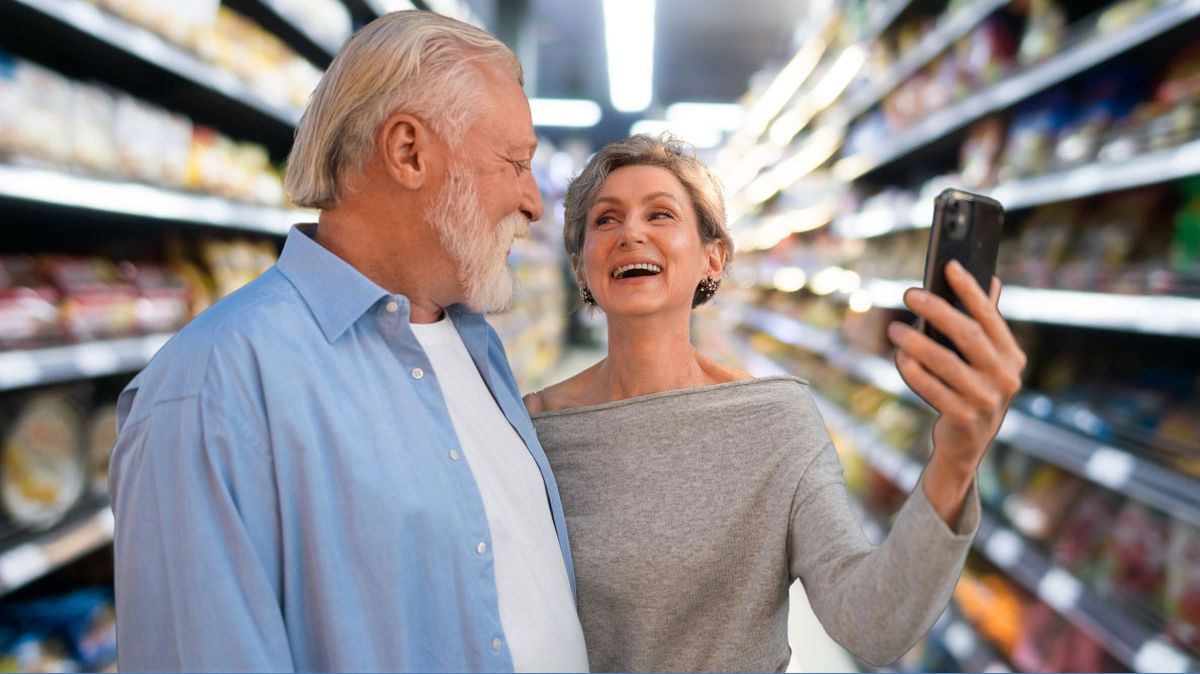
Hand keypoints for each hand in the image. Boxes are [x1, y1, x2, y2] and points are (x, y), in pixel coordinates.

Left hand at [886, 260, 1026, 522]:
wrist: (966, 446)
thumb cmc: (971, 391)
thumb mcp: (984, 361)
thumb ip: (985, 324)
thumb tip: (991, 279)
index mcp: (1012, 357)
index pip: (990, 317)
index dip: (970, 290)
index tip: (950, 266)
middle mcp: (1005, 378)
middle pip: (968, 335)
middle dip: (937, 310)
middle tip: (910, 294)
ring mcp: (987, 401)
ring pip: (946, 362)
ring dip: (917, 342)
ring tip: (894, 328)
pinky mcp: (965, 420)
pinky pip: (933, 390)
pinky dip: (913, 372)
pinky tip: (898, 358)